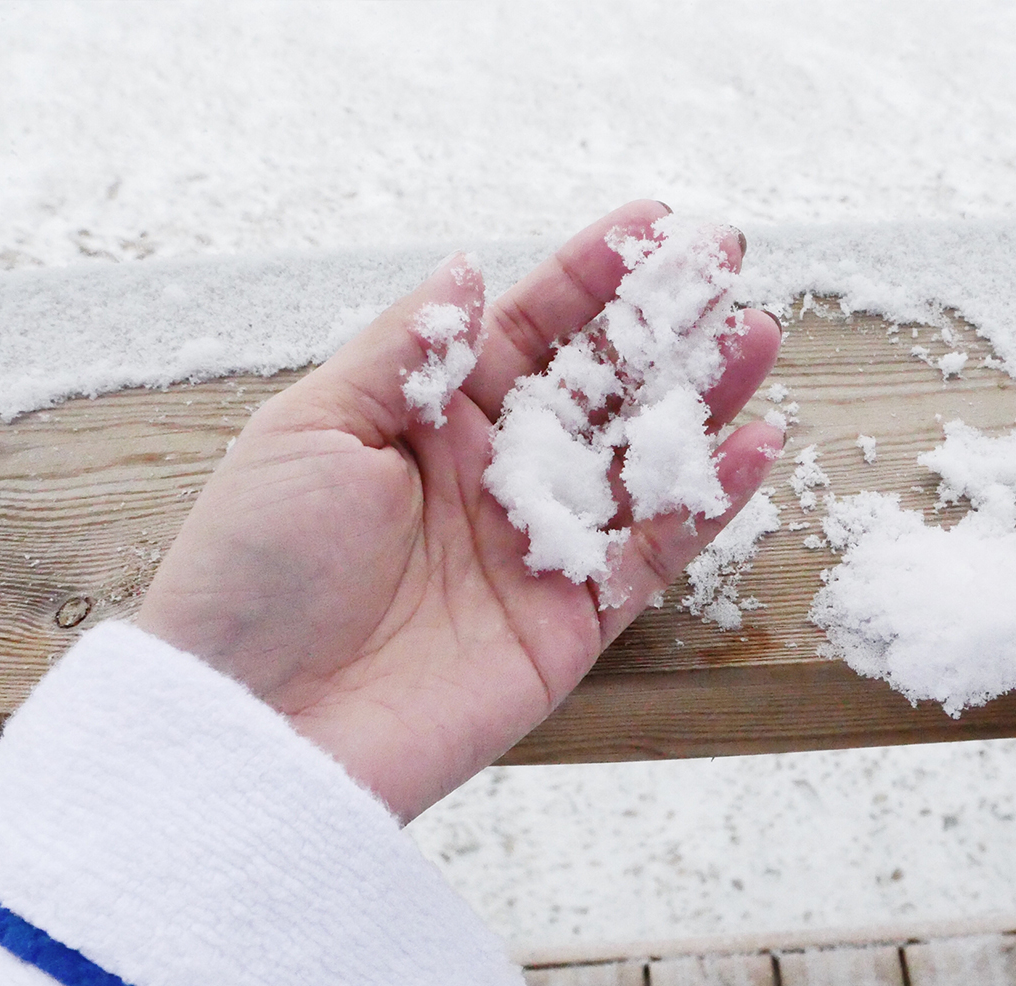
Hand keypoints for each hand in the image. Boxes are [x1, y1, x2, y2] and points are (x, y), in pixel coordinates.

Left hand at [135, 201, 782, 819]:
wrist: (258, 730)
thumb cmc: (256, 571)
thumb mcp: (311, 430)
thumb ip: (406, 351)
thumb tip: (470, 269)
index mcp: (426, 422)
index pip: (524, 331)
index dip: (588, 276)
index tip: (651, 225)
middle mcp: (490, 478)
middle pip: (597, 385)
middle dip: (662, 323)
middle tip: (725, 261)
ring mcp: (536, 551)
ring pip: (640, 460)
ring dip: (702, 399)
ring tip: (759, 336)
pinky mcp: (569, 624)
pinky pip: (654, 554)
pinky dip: (708, 503)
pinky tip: (754, 445)